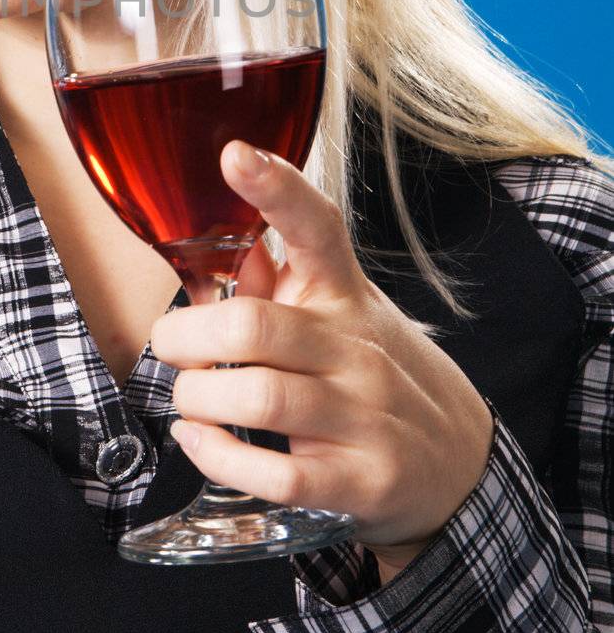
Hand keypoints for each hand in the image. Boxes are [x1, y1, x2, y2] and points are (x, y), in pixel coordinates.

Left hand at [148, 142, 494, 576]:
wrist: (460, 461)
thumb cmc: (377, 373)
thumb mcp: (339, 312)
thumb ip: (277, 280)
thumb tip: (219, 250)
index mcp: (344, 292)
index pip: (317, 226)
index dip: (276, 187)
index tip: (235, 153)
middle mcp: (355, 346)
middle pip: (253, 326)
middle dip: (186, 337)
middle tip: (171, 345)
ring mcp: (361, 415)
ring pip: (257, 399)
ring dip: (197, 398)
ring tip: (190, 396)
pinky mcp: (358, 479)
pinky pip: (273, 474)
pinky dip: (217, 457)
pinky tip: (200, 441)